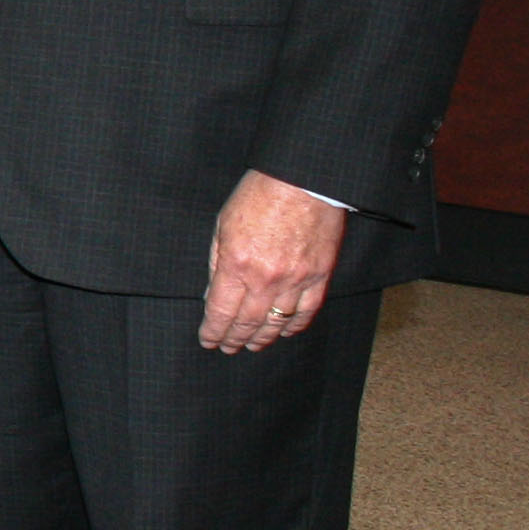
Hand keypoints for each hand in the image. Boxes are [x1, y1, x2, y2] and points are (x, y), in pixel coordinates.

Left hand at [198, 170, 346, 353]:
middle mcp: (266, 279)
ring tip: (252, 346)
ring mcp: (296, 280)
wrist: (304, 181)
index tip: (208, 340)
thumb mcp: (222, 224)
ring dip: (263, 338)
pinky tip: (284, 332)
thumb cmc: (259, 195)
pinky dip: (294, 326)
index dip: (213, 331)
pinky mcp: (320, 277)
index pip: (221, 311)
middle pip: (248, 322)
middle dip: (235, 339)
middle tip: (227, 348)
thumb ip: (216, 262)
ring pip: (277, 323)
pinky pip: (307, 312)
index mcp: (237, 264)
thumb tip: (211, 294)